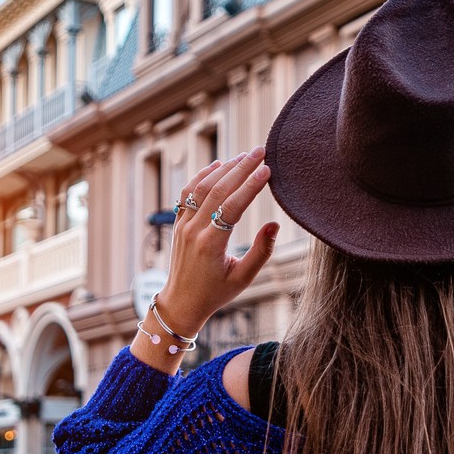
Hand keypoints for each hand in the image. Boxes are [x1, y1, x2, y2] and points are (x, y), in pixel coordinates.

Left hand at [153, 146, 280, 335]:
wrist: (182, 302)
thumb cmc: (216, 293)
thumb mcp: (244, 278)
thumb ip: (261, 252)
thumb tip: (275, 224)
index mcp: (211, 244)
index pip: (232, 206)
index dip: (251, 185)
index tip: (267, 170)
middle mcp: (194, 230)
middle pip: (218, 190)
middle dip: (241, 167)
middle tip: (260, 151)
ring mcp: (183, 225)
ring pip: (201, 187)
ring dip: (223, 168)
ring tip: (244, 156)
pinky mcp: (178, 223)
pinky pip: (188, 193)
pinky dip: (202, 176)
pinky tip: (218, 165)